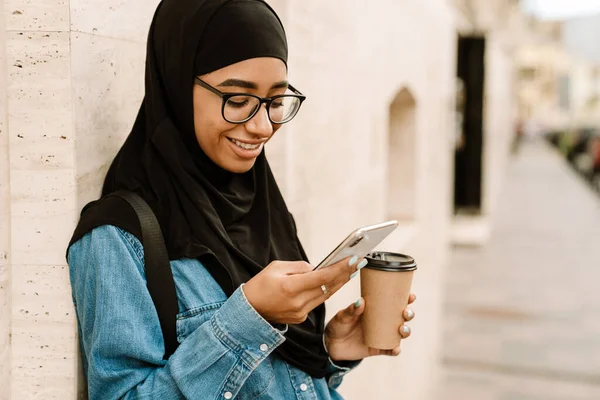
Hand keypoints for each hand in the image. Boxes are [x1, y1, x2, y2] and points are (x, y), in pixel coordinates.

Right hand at [243, 257, 362, 323]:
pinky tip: (333, 282)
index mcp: (290, 287)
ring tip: (351, 271)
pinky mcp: (300, 318)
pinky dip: (325, 292)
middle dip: (345, 274)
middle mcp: (298, 303)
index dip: (339, 269)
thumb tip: (316, 269)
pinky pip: (316, 302)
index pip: (321, 277)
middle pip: (328, 287)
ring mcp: (300, 313)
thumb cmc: (260, 285)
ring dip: (339, 283)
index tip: (352, 260)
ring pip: (325, 296)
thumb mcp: (276, 267)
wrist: (249, 310)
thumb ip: (299, 267)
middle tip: (359, 263)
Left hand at [324, 293, 415, 360]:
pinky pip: (390, 350)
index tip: (410, 296)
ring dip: (406, 331)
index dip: (405, 299)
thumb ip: (351, 310)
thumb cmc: (339, 325)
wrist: (331, 344)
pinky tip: (396, 349)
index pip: (394, 302)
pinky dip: (395, 350)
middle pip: (402, 317)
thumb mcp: (343, 315)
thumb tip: (361, 301)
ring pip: (400, 333)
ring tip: (401, 329)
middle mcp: (382, 322)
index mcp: (376, 310)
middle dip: (409, 314)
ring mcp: (381, 335)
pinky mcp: (378, 349)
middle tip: (405, 312)